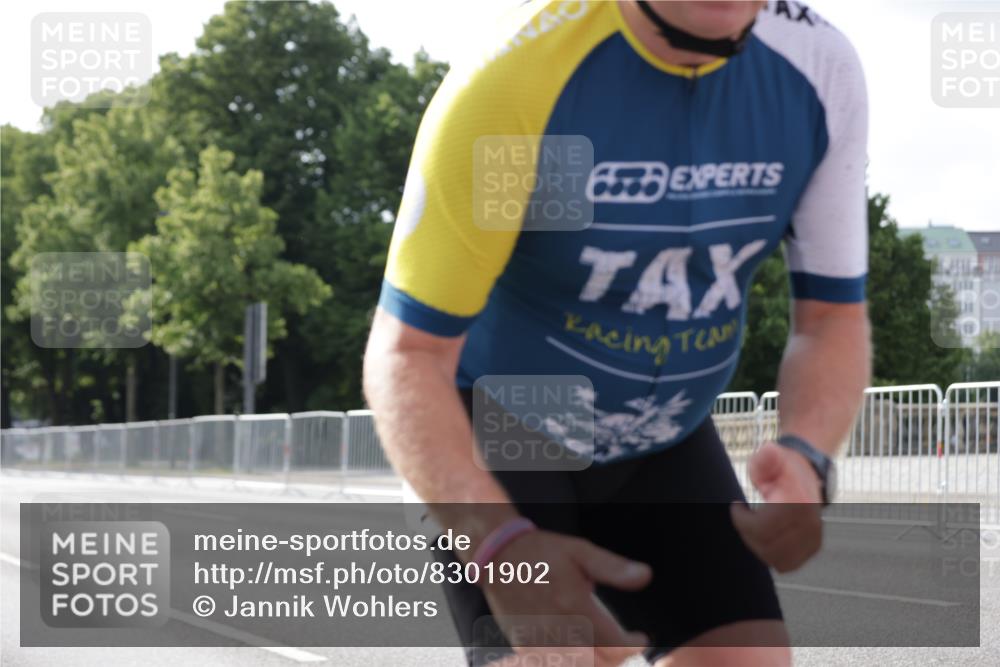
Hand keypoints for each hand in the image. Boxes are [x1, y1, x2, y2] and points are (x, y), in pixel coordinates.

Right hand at [480, 530, 650, 666]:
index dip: (633, 645)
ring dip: (595, 660)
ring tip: (602, 650)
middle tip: (622, 647)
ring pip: (578, 664)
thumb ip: (614, 568)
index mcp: (576, 606)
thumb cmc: (543, 552)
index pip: (615, 644)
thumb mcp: (581, 552)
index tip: (639, 638)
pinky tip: (577, 648)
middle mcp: (558, 628)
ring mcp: (540, 640)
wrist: (499, 557)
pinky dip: (570, 660)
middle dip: (616, 658)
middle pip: (599, 662)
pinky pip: (553, 662)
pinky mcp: (525, 645)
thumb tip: (645, 576)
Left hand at [731, 441, 823, 572]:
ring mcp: (813, 538)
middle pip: (766, 546)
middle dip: (748, 532)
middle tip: (744, 516)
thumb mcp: (771, 457)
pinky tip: (767, 536)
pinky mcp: (813, 547)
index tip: (736, 506)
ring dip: (758, 545)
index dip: (741, 520)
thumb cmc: (784, 468)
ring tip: (755, 526)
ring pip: (775, 559)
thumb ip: (766, 458)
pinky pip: (787, 563)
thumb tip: (768, 451)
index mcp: (798, 503)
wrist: (808, 473)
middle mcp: (810, 523)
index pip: (761, 528)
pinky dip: (772, 554)